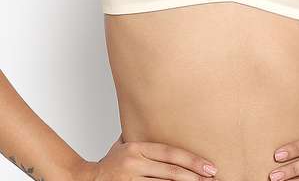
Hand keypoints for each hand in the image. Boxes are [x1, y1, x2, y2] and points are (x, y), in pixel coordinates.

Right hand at [75, 132, 219, 180]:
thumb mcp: (123, 145)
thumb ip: (141, 138)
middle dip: (194, 176)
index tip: (209, 166)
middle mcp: (134, 164)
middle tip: (212, 178)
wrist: (83, 180)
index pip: (170, 154)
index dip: (191, 160)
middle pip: (170, 172)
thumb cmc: (109, 163)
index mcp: (136, 148)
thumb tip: (160, 124)